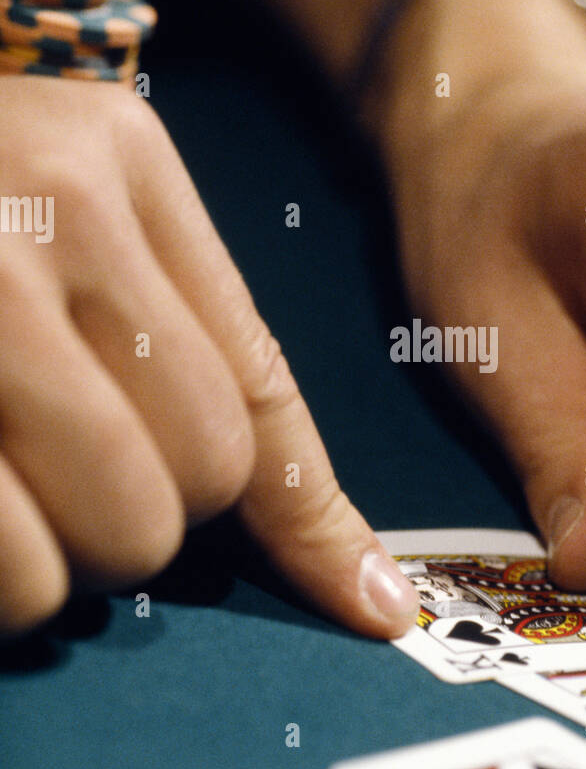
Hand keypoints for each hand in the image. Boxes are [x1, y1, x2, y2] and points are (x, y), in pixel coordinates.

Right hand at [0, 79, 416, 632]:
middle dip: (130, 526)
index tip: (364, 610)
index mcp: (115, 158)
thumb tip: (366, 590)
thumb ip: (208, 359)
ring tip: (0, 489)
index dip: (292, 525)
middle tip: (56, 478)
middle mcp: (27, 206)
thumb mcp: (83, 216)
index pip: (250, 405)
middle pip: (177, 486)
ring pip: (84, 546)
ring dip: (49, 563)